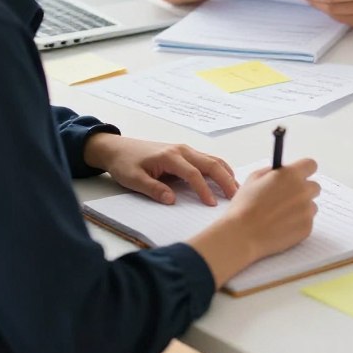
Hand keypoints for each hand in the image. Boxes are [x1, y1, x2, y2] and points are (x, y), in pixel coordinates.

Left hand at [83, 133, 237, 204]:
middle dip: (225, 179)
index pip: (193, 173)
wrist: (117, 148)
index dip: (204, 189)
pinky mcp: (184, 153)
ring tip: (236, 189)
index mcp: (170, 156)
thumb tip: (172, 200)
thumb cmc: (124, 163)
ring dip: (225, 173)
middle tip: (236, 196)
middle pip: (210, 163)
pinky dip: (219, 168)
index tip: (212, 204)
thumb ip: (153, 189)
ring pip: (212, 159)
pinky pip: (207, 159)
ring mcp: (184, 150)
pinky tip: (225, 178)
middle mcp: (182, 150)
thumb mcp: (133, 179)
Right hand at [221, 159, 320, 258]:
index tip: (299, 175)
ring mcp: (306, 210)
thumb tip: (280, 171)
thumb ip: (271, 172)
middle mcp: (303, 190)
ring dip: (301, 208)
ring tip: (281, 216)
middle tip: (288, 198)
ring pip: (311, 205)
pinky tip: (281, 227)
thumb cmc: (244, 207)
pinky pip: (308, 222)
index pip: (311, 165)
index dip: (304, 170)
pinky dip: (298, 224)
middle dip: (303, 191)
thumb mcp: (253, 179)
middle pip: (314, 187)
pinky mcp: (307, 227)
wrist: (242, 235)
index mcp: (290, 175)